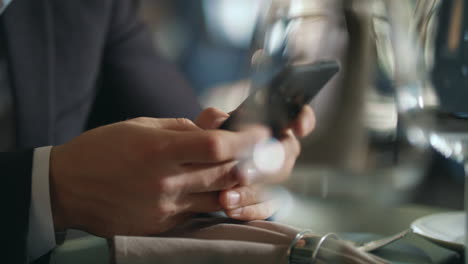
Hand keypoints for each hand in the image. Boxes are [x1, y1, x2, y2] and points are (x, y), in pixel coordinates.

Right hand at [49, 116, 268, 236]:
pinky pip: (198, 212)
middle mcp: (165, 182)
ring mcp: (165, 208)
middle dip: (250, 162)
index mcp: (159, 150)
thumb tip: (218, 121)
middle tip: (262, 152)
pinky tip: (214, 188)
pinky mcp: (162, 225)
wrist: (67, 188)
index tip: (262, 132)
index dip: (246, 139)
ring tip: (244, 170)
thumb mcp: (140, 126)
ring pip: (218, 198)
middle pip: (225, 174)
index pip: (217, 146)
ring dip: (236, 184)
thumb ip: (183, 125)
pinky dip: (212, 199)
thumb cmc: (103, 149)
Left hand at [195, 107, 315, 219]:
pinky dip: (249, 209)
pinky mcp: (267, 200)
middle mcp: (277, 148)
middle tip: (241, 173)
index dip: (303, 119)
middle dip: (267, 162)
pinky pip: (267, 207)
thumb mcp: (206, 128)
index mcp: (269, 125)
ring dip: (251, 191)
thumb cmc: (209, 145)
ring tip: (226, 197)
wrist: (201, 175)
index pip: (296, 116)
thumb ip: (212, 120)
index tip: (299, 128)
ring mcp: (274, 176)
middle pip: (288, 151)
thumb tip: (220, 123)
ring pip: (275, 182)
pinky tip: (231, 209)